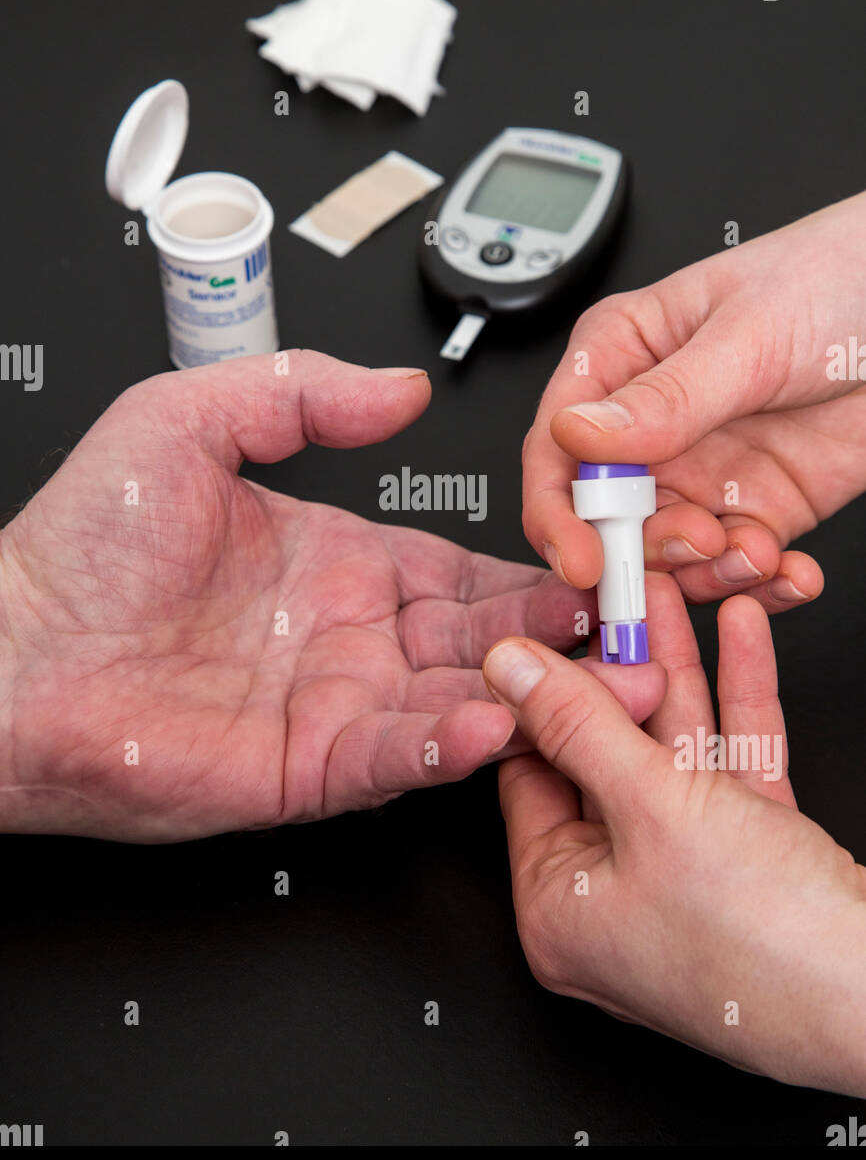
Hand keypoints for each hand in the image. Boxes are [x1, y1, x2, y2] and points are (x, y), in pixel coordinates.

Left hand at [0, 351, 591, 841]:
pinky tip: (493, 722)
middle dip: (561, 635)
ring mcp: (335, 705)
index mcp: (340, 559)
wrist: (11, 649)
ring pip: (460, 702)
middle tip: (632, 626)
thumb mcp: (190, 420)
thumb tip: (403, 388)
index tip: (595, 556)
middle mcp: (351, 635)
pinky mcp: (306, 770)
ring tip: (601, 684)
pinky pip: (395, 759)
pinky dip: (447, 746)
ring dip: (533, 696)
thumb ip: (304, 395)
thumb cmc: (85, 540)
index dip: (531, 563)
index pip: (463, 564)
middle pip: (485, 637)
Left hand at [484, 575, 865, 1094]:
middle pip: (605, 759)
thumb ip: (578, 726)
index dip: (546, 695)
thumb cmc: (765, 943)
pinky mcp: (749, 868)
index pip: (531, 775)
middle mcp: (614, 904)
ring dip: (680, 672)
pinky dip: (736, 705)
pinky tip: (740, 638)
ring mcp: (684, 886)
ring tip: (674, 596)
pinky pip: (729, 771)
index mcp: (559, 911)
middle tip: (624, 598)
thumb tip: (509, 670)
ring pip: (672, 756)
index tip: (558, 629)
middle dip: (625, 669)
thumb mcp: (652, 809)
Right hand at [523, 191, 865, 608]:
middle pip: (607, 515)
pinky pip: (737, 563)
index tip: (583, 557)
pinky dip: (759, 581)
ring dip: (707, 570)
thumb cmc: (837, 276)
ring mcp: (706, 468)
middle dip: (643, 548)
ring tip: (753, 551)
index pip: (559, 446)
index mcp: (623, 359)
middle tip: (694, 544)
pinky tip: (787, 568)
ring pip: (669, 552)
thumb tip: (579, 434)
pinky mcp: (760, 505)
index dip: (559, 511)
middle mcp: (654, 423)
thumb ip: (666, 397)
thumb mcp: (747, 334)